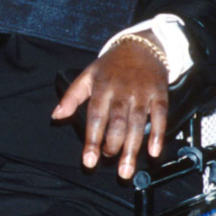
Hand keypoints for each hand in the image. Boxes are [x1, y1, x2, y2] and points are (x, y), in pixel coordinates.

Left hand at [52, 37, 168, 179]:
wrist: (142, 45)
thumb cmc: (112, 65)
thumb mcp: (88, 75)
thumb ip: (72, 96)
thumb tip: (56, 116)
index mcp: (102, 87)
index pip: (95, 116)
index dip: (92, 140)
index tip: (89, 161)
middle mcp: (122, 90)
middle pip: (117, 122)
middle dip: (112, 145)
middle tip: (109, 160)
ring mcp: (142, 92)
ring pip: (137, 122)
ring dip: (132, 148)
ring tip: (126, 169)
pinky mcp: (159, 93)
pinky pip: (160, 115)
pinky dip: (157, 134)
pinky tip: (153, 152)